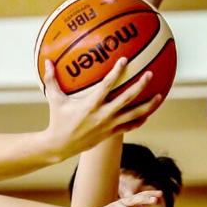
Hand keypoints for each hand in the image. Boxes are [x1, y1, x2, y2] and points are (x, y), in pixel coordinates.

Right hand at [43, 58, 162, 157]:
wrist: (60, 146)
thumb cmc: (57, 120)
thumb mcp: (54, 100)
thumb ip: (51, 80)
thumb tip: (47, 61)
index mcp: (90, 105)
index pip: (107, 85)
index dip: (117, 71)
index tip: (125, 60)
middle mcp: (102, 115)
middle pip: (127, 98)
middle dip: (140, 85)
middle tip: (150, 74)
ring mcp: (109, 125)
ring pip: (134, 114)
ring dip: (148, 105)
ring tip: (159, 95)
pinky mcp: (111, 134)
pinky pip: (130, 126)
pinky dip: (140, 120)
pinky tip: (148, 113)